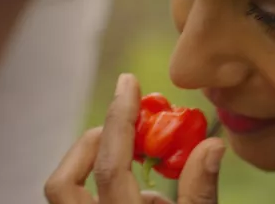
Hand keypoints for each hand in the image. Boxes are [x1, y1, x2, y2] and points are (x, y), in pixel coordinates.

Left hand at [45, 74, 225, 203]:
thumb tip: (212, 144)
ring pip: (65, 194)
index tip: (128, 82)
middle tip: (125, 126)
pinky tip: (141, 197)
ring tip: (138, 164)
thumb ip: (200, 190)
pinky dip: (104, 190)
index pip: (112, 164)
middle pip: (62, 182)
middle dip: (93, 143)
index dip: (120, 117)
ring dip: (95, 165)